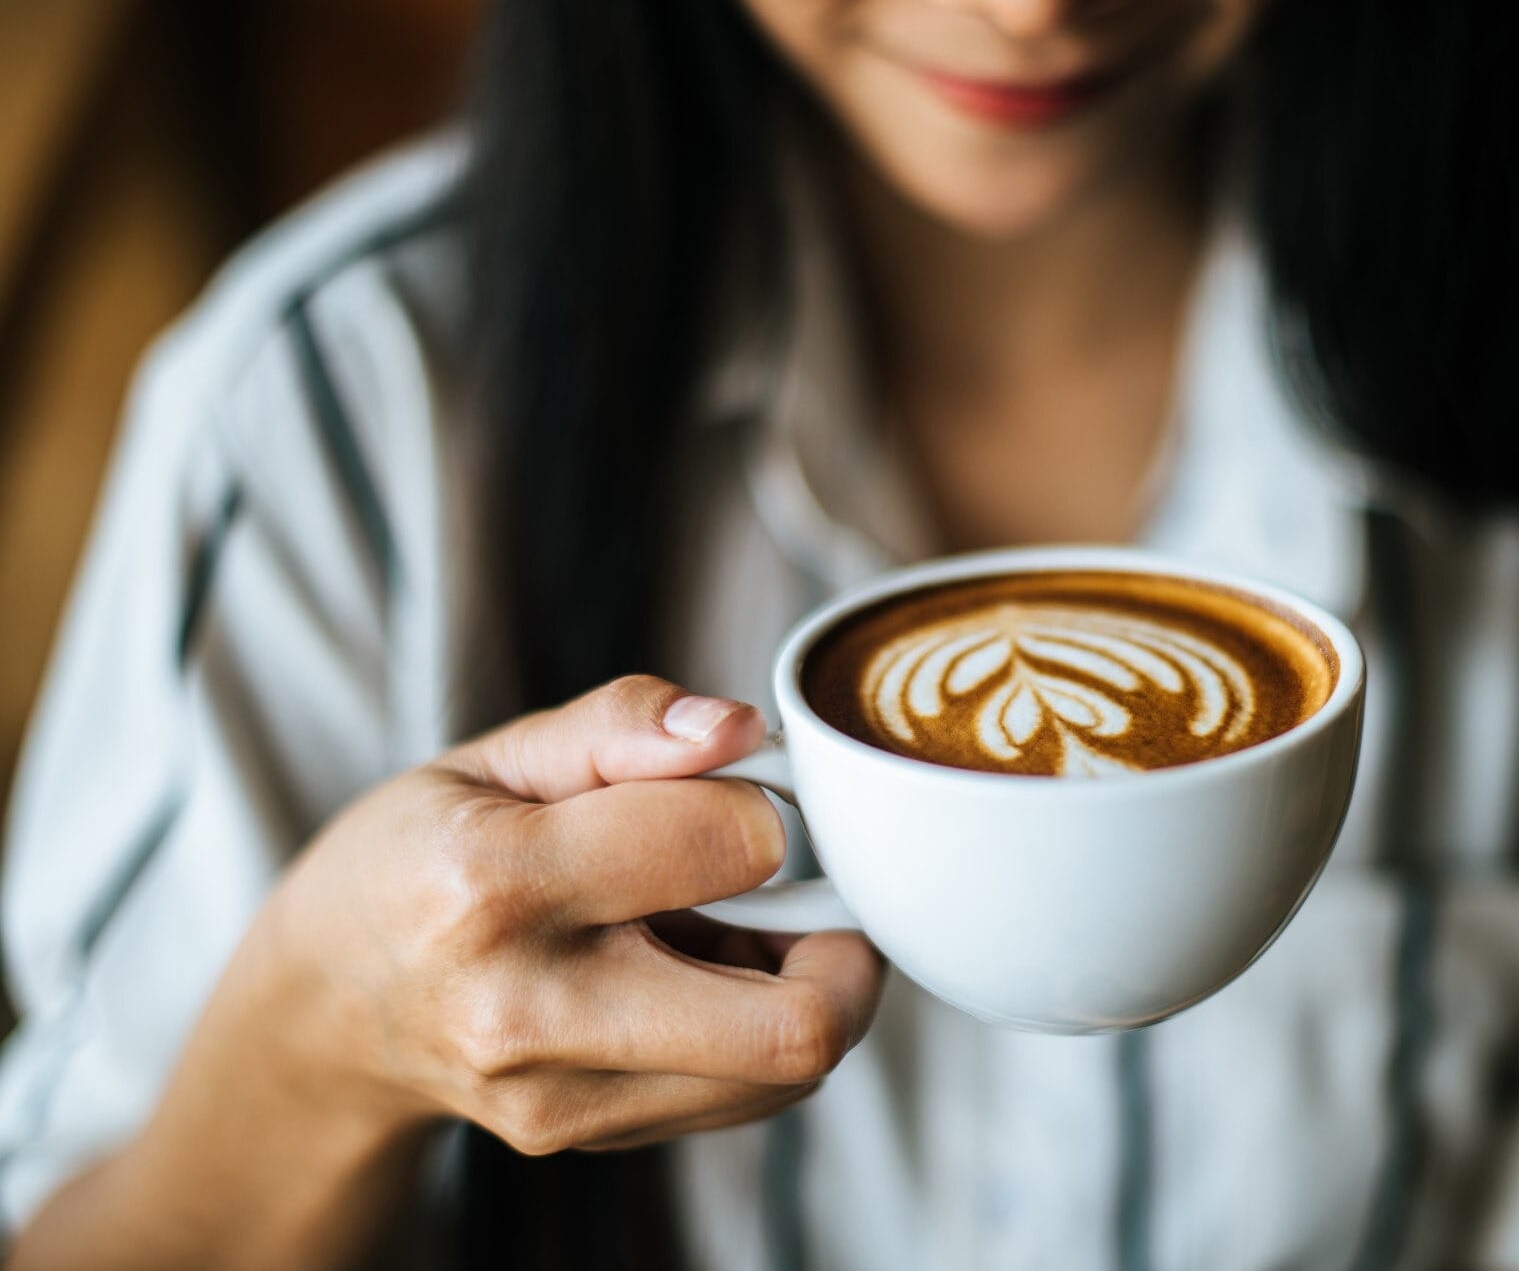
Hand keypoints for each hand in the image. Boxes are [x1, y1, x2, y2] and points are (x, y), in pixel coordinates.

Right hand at [247, 675, 884, 1154]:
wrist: (327, 1007)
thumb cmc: (416, 859)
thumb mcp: (494, 758)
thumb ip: (624, 726)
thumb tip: (742, 728)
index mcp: (497, 884)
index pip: (726, 846)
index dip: (771, 805)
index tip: (750, 792)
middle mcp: (530, 1012)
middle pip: (791, 1026)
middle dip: (847, 948)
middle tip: (816, 891)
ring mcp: (561, 1099)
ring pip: (786, 1071)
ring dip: (806, 992)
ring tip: (742, 929)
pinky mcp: (590, 1138)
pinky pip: (745, 1096)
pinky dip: (760, 1032)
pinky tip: (704, 978)